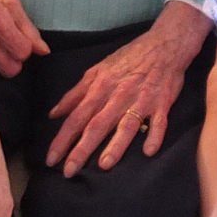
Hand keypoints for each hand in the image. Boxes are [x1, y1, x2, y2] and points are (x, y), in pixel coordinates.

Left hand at [45, 1, 210, 177]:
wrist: (165, 44)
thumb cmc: (130, 58)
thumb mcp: (98, 70)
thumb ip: (76, 93)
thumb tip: (55, 113)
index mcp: (100, 87)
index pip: (76, 117)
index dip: (63, 139)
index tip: (51, 159)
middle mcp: (118, 95)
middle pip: (97, 125)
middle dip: (81, 149)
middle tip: (69, 172)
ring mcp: (142, 99)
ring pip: (126, 125)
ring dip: (116, 145)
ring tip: (103, 165)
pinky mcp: (162, 102)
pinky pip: (159, 121)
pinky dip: (155, 135)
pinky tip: (149, 151)